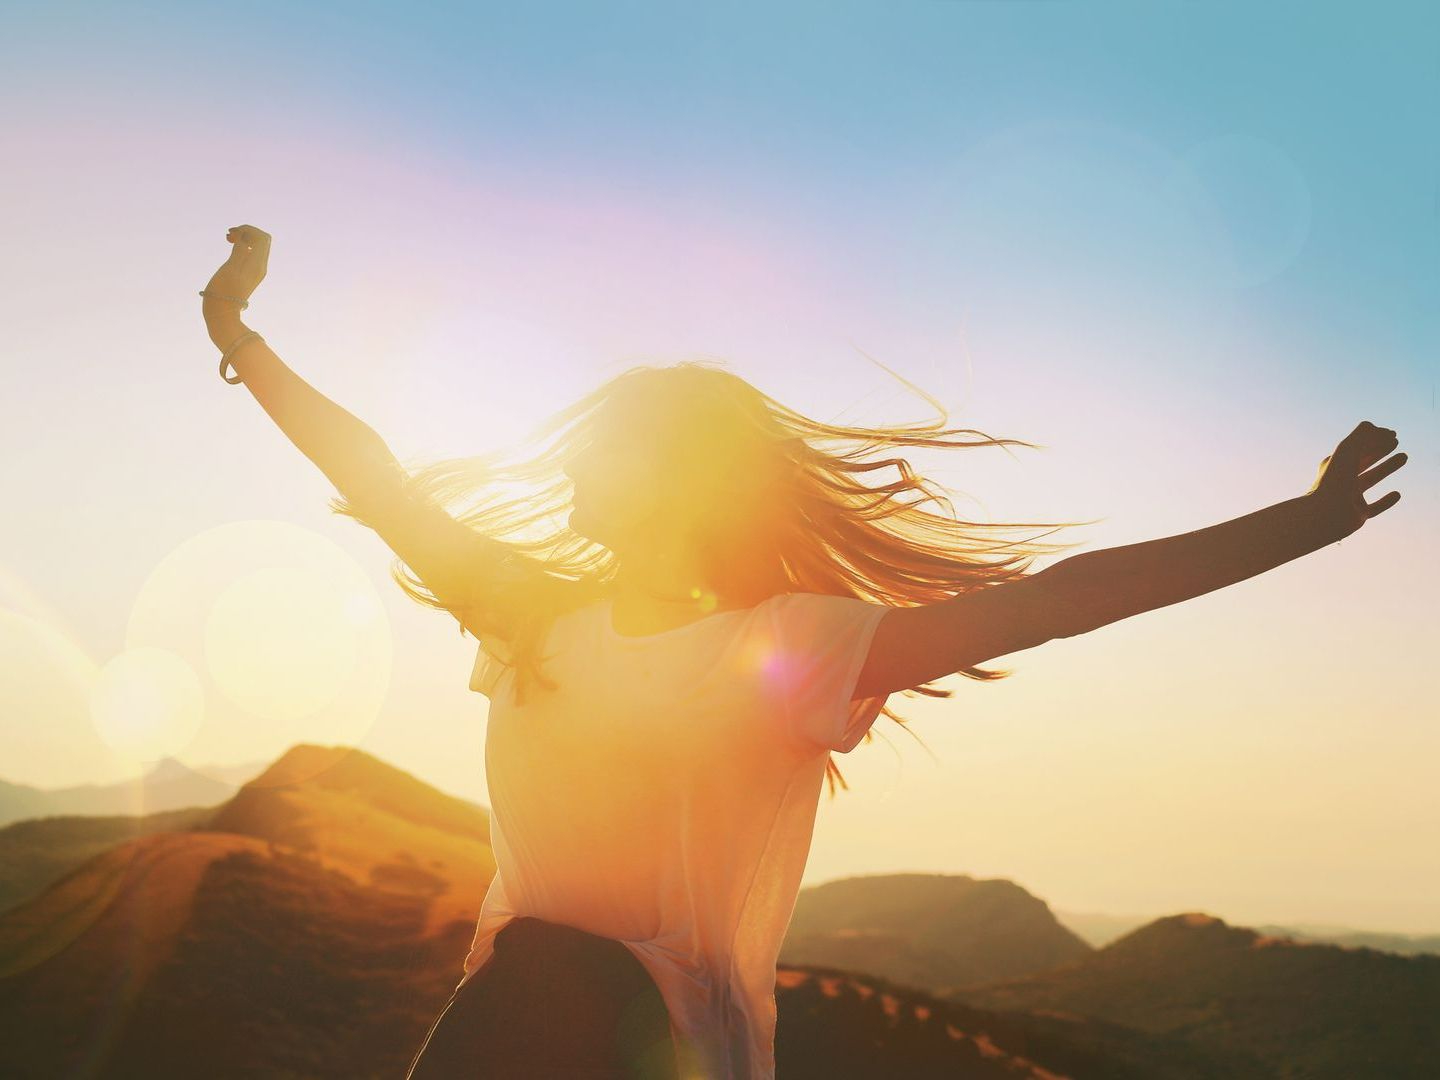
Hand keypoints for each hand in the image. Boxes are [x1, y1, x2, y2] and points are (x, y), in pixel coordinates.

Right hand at [202, 224, 270, 308]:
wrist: (222, 311)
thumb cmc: (223, 290)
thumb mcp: (230, 267)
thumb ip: (240, 250)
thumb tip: (246, 237)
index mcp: (258, 264)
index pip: (262, 237)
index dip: (247, 230)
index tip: (231, 233)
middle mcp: (261, 266)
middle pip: (262, 240)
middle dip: (247, 232)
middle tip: (229, 235)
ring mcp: (256, 270)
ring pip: (257, 246)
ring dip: (244, 238)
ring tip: (228, 239)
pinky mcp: (249, 274)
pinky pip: (252, 253)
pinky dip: (242, 246)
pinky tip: (230, 246)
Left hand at [1307, 420, 1405, 539]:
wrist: (1325, 515)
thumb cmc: (1334, 481)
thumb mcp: (1348, 451)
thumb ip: (1364, 436)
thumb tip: (1383, 430)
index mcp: (1335, 465)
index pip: (1355, 448)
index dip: (1372, 439)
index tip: (1392, 434)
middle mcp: (1341, 480)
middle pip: (1362, 461)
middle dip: (1379, 450)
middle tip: (1397, 442)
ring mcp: (1349, 497)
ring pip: (1371, 479)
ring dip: (1387, 467)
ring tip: (1405, 456)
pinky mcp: (1357, 515)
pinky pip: (1374, 507)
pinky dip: (1386, 501)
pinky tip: (1397, 494)